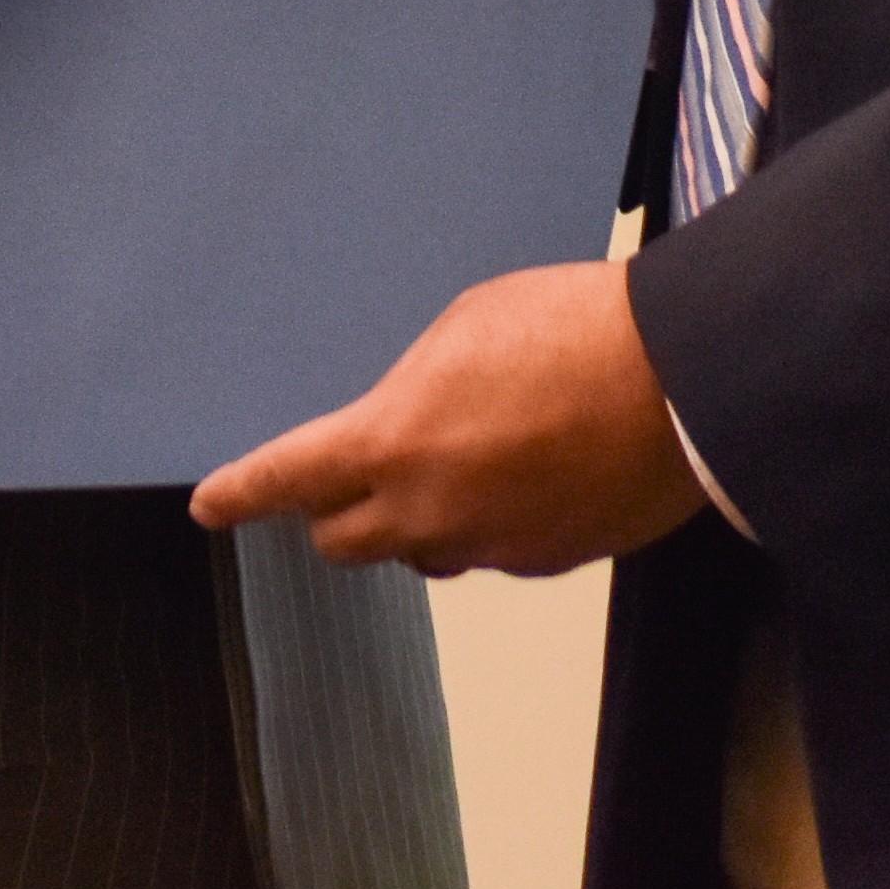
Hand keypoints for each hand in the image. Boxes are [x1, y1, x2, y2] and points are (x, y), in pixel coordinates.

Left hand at [189, 261, 708, 572]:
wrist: (679, 380)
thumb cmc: (571, 329)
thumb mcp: (465, 326)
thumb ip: (416, 389)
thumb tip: (415, 428)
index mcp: (395, 440)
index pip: (291, 479)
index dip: (242, 493)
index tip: (209, 504)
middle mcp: (431, 511)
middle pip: (343, 539)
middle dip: (336, 508)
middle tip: (350, 472)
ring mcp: (491, 546)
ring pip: (422, 549)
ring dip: (418, 515)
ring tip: (466, 451)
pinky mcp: (546, 561)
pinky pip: (492, 549)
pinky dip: (492, 517)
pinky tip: (532, 466)